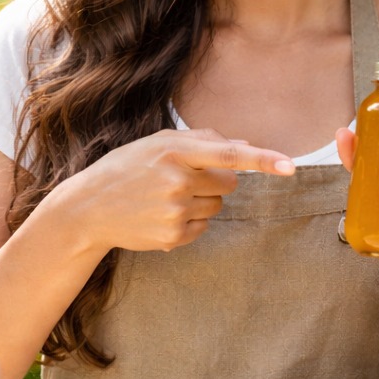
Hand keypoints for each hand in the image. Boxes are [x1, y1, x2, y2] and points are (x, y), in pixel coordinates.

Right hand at [47, 127, 294, 253]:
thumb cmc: (127, 167)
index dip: (263, 160)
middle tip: (183, 178)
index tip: (290, 166)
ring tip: (166, 196)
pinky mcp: (172, 237)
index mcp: (174, 152)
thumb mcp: (158, 143)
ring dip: (202, 200)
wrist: (88, 208)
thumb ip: (203, 140)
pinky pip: (204, 227)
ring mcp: (175, 213)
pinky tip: (162, 214)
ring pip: (218, 206)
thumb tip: (246, 145)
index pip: (228, 155)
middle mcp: (177, 182)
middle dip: (215, 180)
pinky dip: (191, 221)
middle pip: (230, 183)